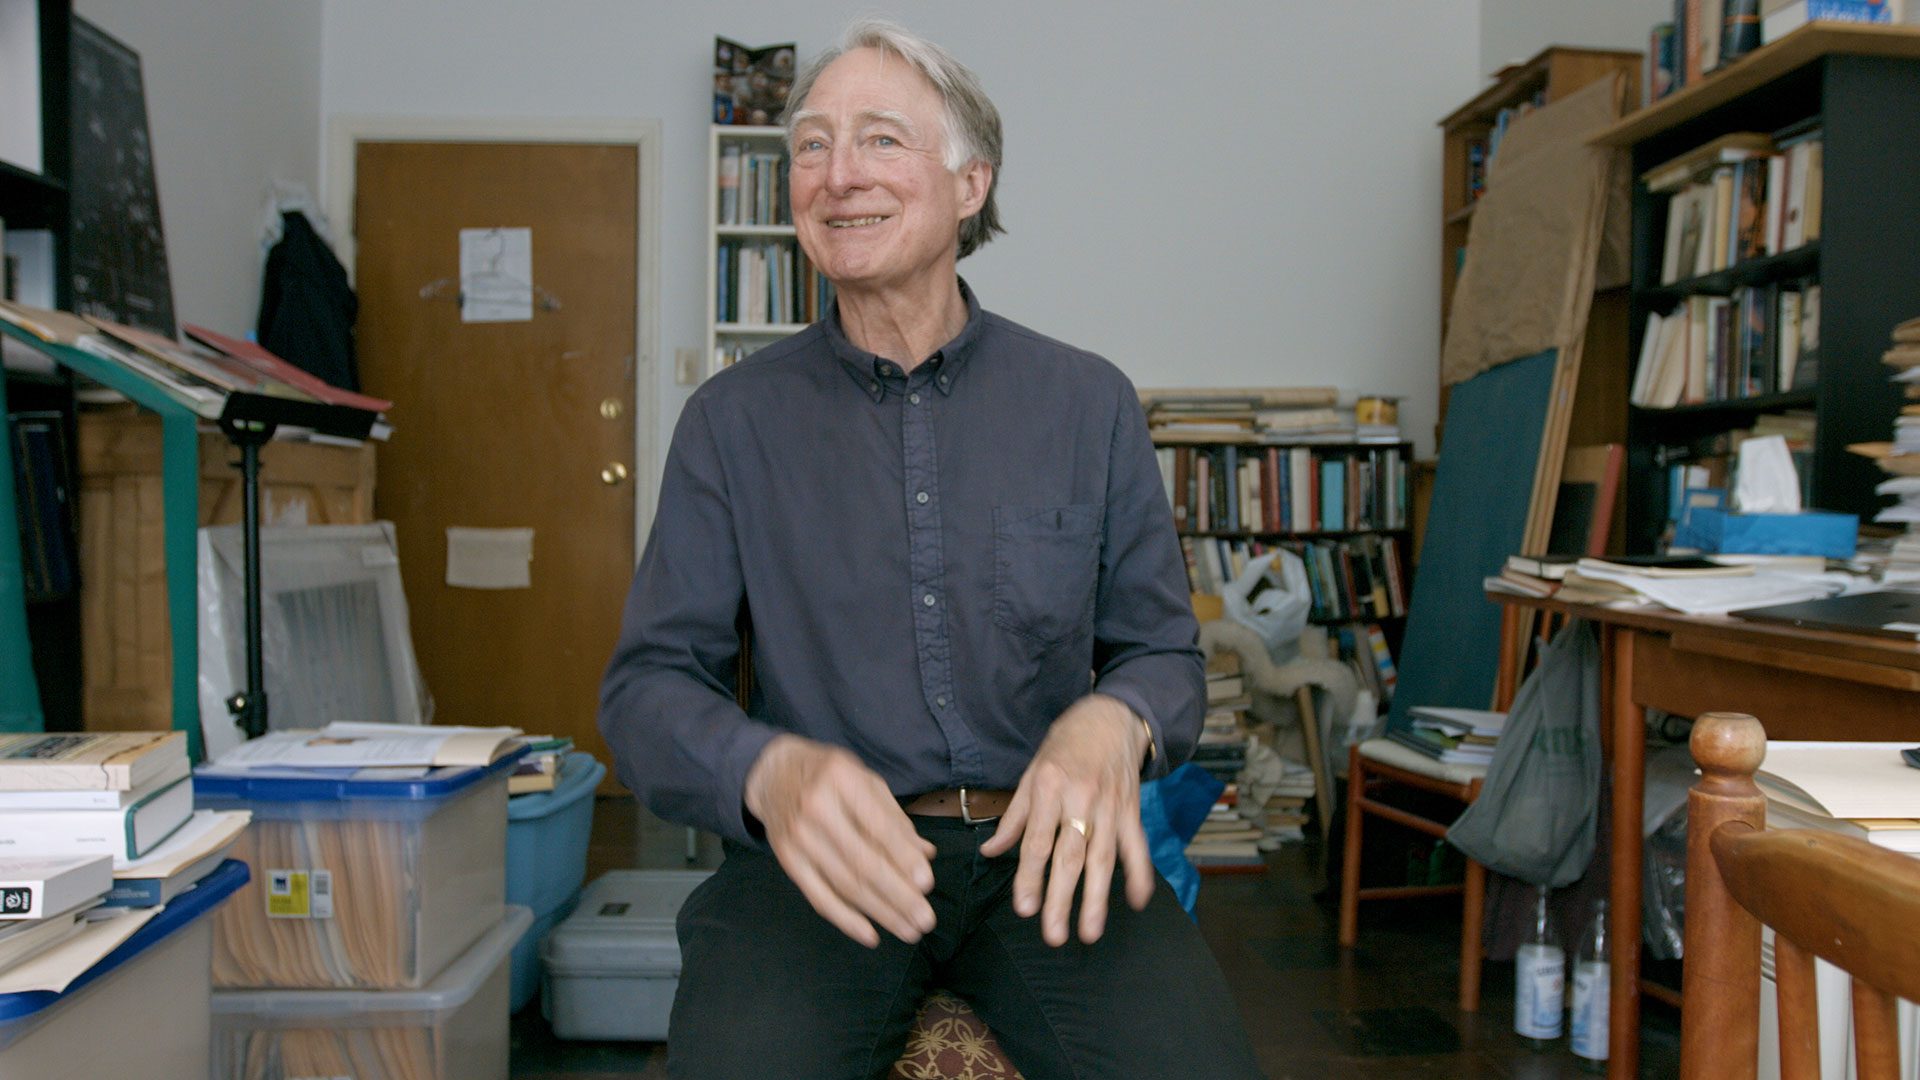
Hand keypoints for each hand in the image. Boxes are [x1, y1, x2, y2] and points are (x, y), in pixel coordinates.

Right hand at [743, 735, 936, 948]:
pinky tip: (871, 934)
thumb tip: (925, 856)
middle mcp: (816, 808)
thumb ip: (895, 818)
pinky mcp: (788, 861)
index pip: (877, 826)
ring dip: (881, 912)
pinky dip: (846, 920)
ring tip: (909, 930)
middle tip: (925, 919)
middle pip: (861, 862)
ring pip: (844, 885)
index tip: (927, 883)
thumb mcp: (865, 780)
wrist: (773, 774)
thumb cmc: (829, 776)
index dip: (902, 858)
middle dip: (898, 896)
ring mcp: (798, 838)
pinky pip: (818, 897)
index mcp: (842, 779)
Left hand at [978, 694, 1153, 946]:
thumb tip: (992, 852)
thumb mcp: (1032, 772)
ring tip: (1090, 932)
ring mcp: (1110, 806)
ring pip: (1103, 858)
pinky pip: (1136, 845)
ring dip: (1097, 898)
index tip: (1025, 907)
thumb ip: (1015, 817)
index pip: (1038, 840)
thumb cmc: (1065, 746)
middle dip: (1061, 898)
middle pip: (1070, 855)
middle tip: (1053, 934)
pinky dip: (1140, 873)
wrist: (1112, 718)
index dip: (1030, 876)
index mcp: (1050, 787)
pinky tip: (1137, 900)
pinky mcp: (1132, 810)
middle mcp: (1081, 798)